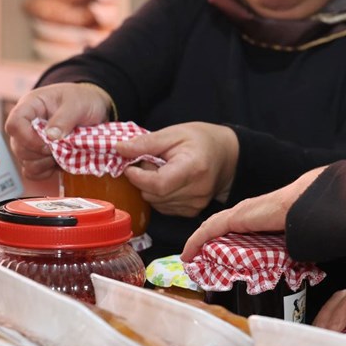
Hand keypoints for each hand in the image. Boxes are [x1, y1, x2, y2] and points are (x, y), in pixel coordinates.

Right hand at [4, 82, 111, 180]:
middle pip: (19, 147)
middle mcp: (26, 125)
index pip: (14, 124)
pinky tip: (60, 162)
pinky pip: (32, 172)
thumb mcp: (78, 103)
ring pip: (25, 162)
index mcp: (30, 106)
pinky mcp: (39, 155)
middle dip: (41, 152)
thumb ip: (64, 118)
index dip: (27, 138)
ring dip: (45, 163)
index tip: (49, 143)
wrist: (96, 108)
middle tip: (64, 146)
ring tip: (64, 152)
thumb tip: (50, 136)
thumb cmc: (84, 100)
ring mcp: (31, 142)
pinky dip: (46, 171)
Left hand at [117, 122, 238, 216]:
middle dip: (143, 180)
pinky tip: (167, 180)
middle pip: (154, 195)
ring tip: (161, 170)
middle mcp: (197, 191)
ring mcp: (196, 204)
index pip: (157, 184)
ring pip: (156, 203)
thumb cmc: (201, 140)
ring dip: (150, 188)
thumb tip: (119, 149)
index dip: (138, 176)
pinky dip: (158, 195)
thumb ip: (146, 143)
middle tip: (149, 162)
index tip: (131, 164)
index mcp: (193, 168)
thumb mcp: (173, 133)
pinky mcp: (192, 211)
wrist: (227, 155)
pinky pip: (163, 207)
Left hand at [180, 165, 325, 260]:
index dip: (217, 241)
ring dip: (197, 243)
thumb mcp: (285, 239)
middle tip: (195, 261)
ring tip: (188, 259)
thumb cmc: (300, 220)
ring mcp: (237, 214)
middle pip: (217, 229)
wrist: (303, 205)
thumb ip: (277, 248)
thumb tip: (281, 268)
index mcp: (255, 217)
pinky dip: (195, 242)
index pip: (230, 229)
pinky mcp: (234, 218)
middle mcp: (243, 214)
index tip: (210, 257)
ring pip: (210, 229)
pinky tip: (188, 254)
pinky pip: (208, 231)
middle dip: (203, 244)